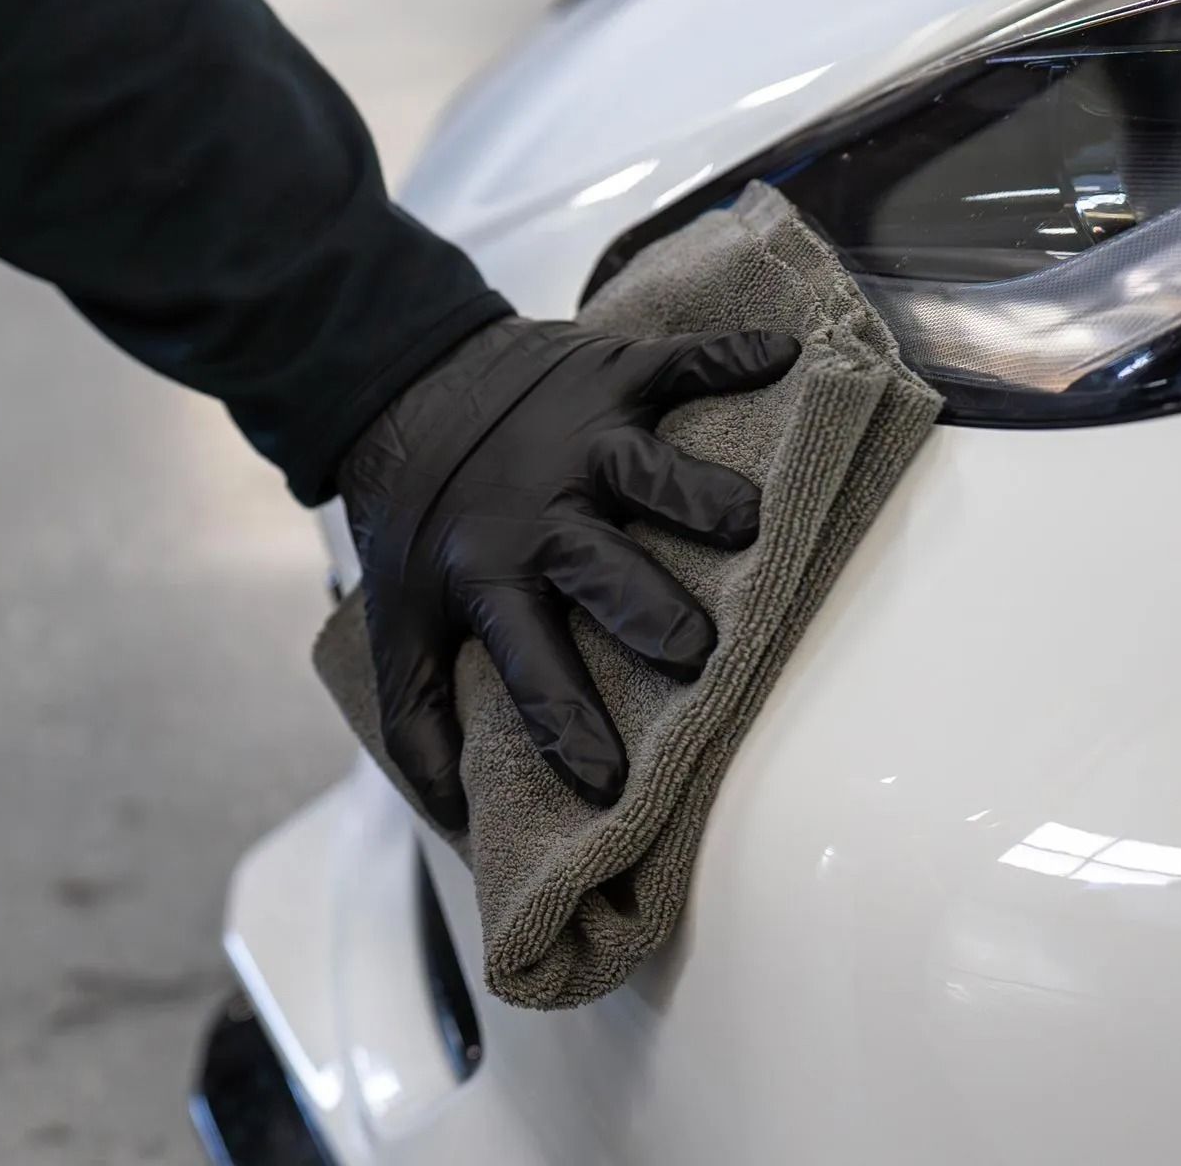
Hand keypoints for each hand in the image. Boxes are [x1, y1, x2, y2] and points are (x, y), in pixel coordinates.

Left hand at [338, 316, 799, 830]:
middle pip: (601, 568)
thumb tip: (454, 823)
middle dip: (650, 611)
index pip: (531, 665)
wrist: (403, 386)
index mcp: (489, 575)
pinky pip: (680, 363)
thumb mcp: (397, 626)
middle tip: (698, 650)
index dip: (568, 725)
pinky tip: (783, 357)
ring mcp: (581, 437)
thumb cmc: (418, 525)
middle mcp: (539, 510)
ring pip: (648, 469)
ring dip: (696, 495)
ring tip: (749, 524)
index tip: (613, 785)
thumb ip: (422, 723)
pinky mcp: (613, 372)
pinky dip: (732, 357)